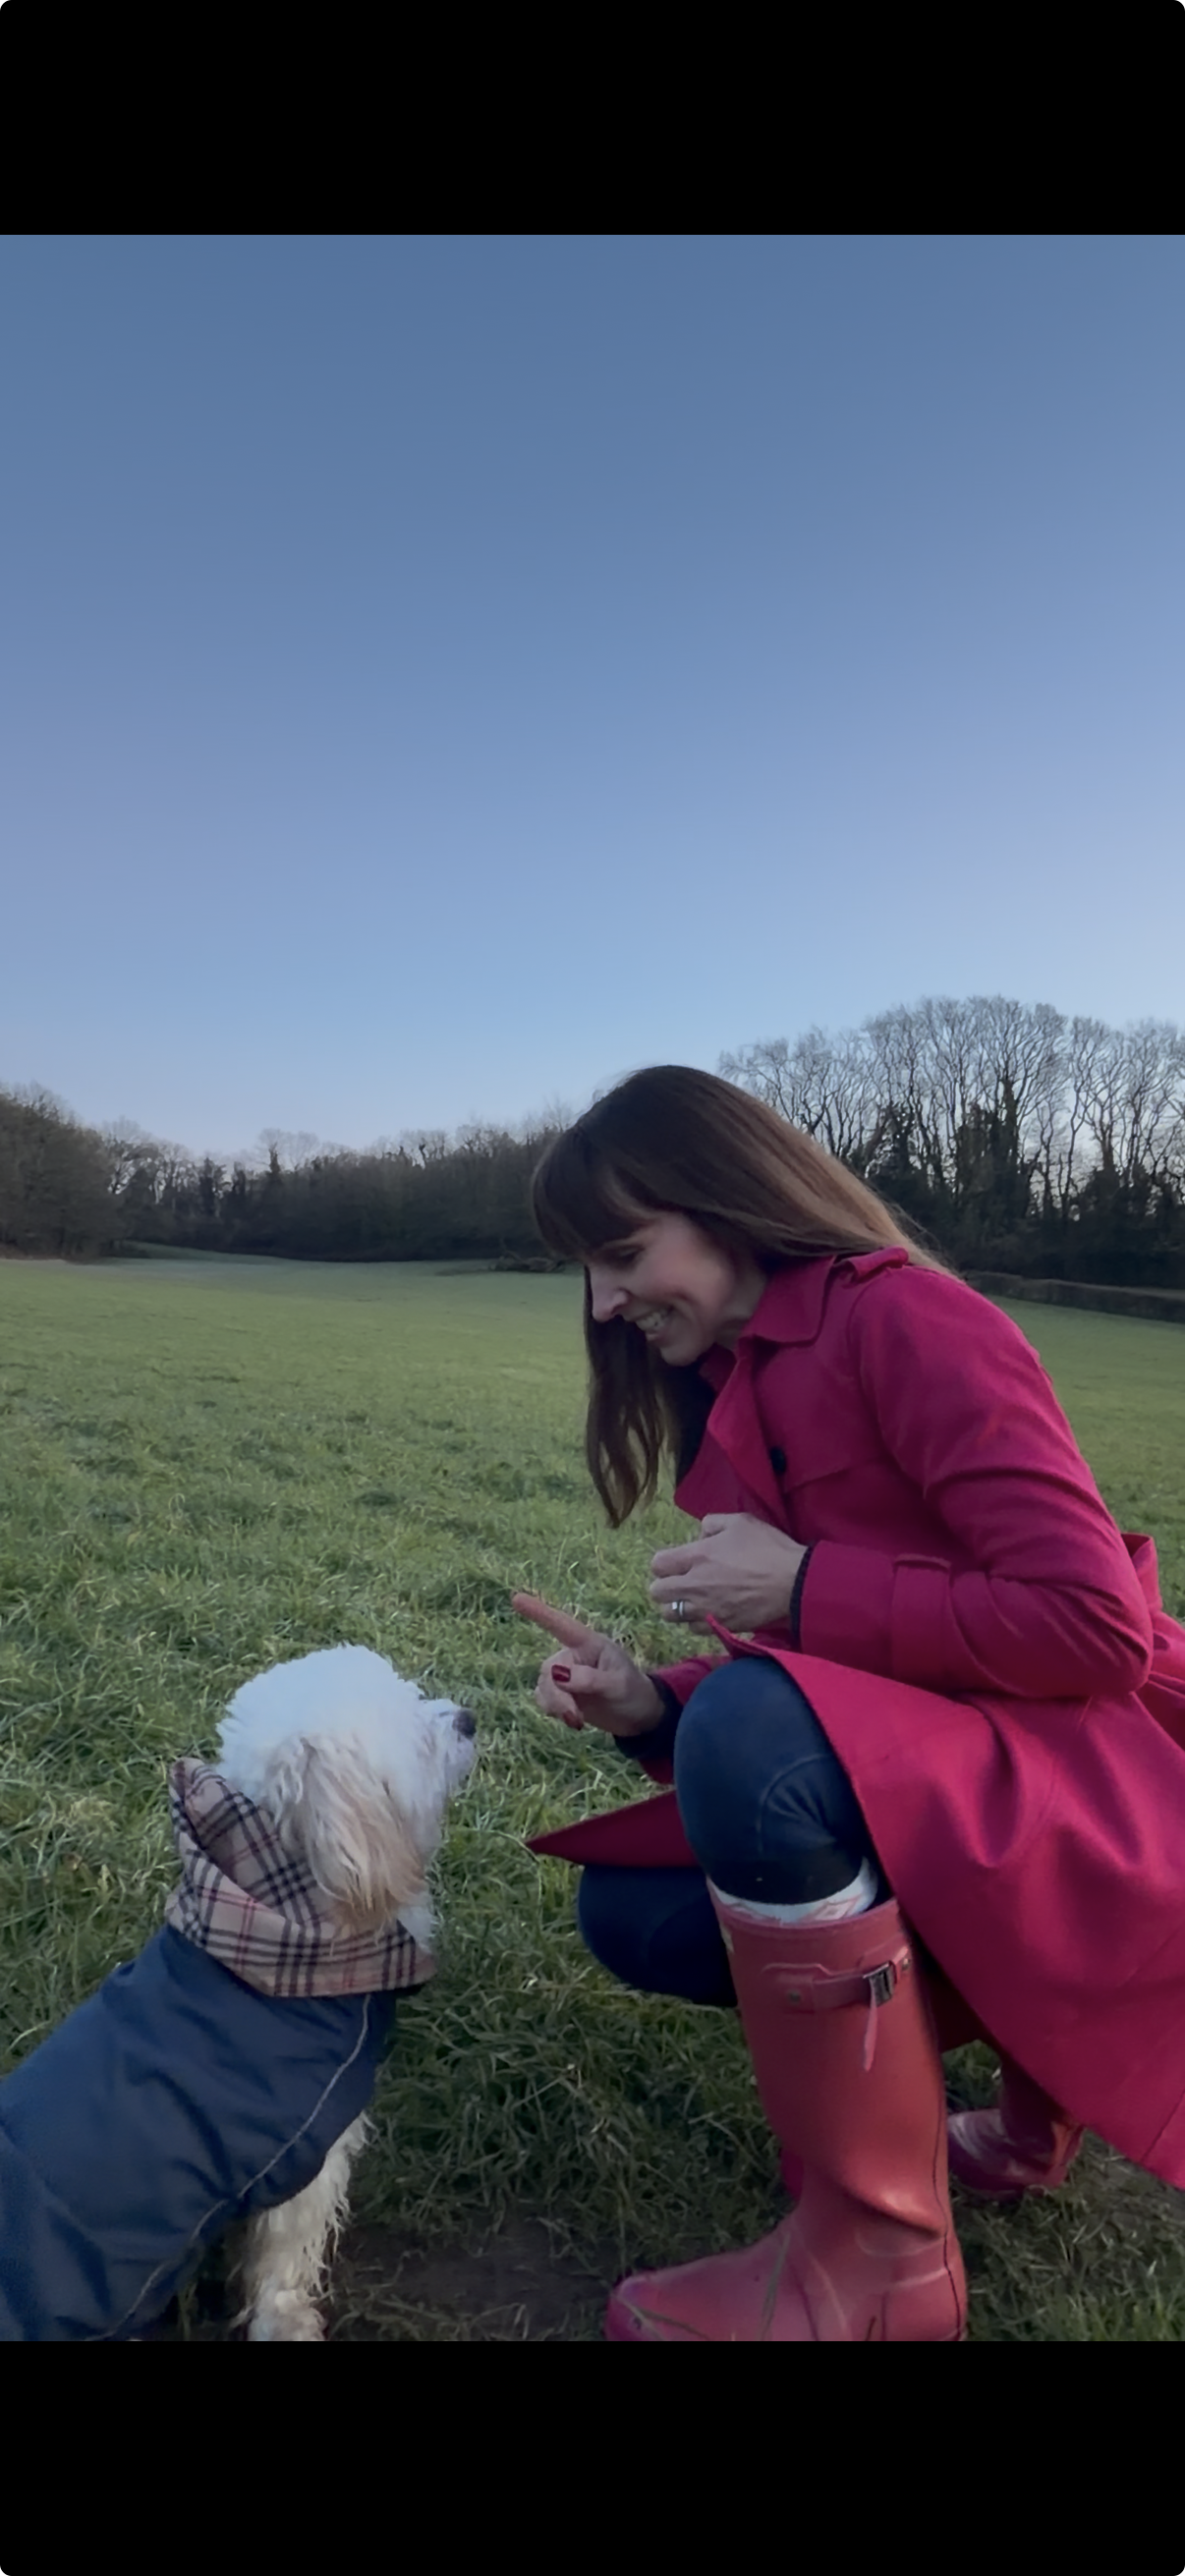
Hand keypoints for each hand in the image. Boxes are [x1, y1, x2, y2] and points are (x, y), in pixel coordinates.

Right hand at [511, 1594, 663, 1735]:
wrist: (637, 1716)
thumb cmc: (633, 1692)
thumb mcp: (618, 1684)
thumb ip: (589, 1679)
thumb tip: (557, 1674)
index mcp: (589, 1644)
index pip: (561, 1625)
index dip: (538, 1612)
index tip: (516, 1598)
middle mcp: (572, 1655)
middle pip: (549, 1669)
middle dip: (557, 1695)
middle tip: (575, 1718)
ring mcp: (564, 1675)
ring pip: (543, 1686)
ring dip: (555, 1705)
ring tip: (578, 1721)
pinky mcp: (560, 1693)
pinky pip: (542, 1698)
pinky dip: (552, 1710)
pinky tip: (572, 1719)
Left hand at [649, 1513, 806, 1633]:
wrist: (793, 1582)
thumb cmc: (768, 1548)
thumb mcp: (740, 1522)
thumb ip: (712, 1523)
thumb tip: (699, 1535)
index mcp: (697, 1556)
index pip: (658, 1564)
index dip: (664, 1563)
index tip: (677, 1562)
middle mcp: (694, 1585)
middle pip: (657, 1592)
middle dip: (665, 1585)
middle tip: (680, 1581)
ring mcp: (705, 1609)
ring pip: (669, 1615)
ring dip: (676, 1606)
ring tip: (690, 1600)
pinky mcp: (719, 1626)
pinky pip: (692, 1629)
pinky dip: (695, 1622)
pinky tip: (707, 1612)